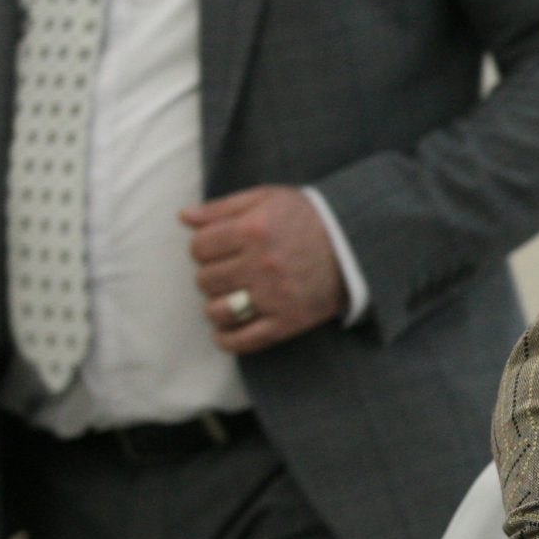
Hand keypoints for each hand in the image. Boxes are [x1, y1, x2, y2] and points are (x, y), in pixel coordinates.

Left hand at [180, 186, 344, 354]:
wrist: (355, 244)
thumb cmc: (307, 218)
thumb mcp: (268, 199)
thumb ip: (223, 207)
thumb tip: (183, 217)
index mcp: (254, 229)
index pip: (199, 247)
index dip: (203, 248)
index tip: (217, 249)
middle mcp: (262, 263)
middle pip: (205, 279)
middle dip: (211, 275)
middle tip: (229, 271)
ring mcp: (275, 295)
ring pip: (217, 310)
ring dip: (216, 306)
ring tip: (229, 297)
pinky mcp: (288, 321)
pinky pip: (244, 340)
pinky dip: (227, 339)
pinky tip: (226, 331)